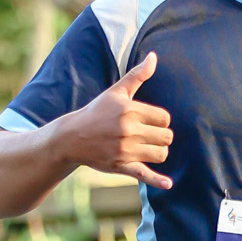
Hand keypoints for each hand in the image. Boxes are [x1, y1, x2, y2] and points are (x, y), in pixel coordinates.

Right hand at [68, 52, 173, 190]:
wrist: (72, 137)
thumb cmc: (97, 112)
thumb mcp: (116, 92)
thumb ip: (137, 75)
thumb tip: (154, 56)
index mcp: (130, 111)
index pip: (165, 118)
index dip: (160, 121)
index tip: (148, 122)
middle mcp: (129, 130)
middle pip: (166, 137)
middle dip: (161, 137)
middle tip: (148, 136)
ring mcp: (125, 150)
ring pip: (161, 154)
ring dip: (158, 152)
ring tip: (147, 148)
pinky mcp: (121, 166)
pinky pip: (144, 174)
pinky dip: (158, 180)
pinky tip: (168, 184)